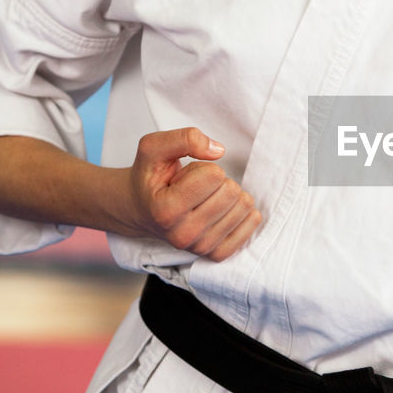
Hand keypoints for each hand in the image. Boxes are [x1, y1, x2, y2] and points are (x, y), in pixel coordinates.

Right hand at [127, 127, 261, 260]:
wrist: (140, 211)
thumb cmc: (150, 178)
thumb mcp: (153, 148)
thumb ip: (184, 138)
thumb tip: (219, 151)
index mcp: (166, 210)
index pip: (214, 175)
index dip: (202, 168)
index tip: (183, 178)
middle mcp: (183, 234)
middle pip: (232, 191)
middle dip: (217, 181)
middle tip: (194, 189)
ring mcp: (202, 247)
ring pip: (244, 206)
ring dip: (228, 195)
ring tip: (202, 200)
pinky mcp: (217, 253)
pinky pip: (252, 222)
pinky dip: (242, 210)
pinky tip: (221, 210)